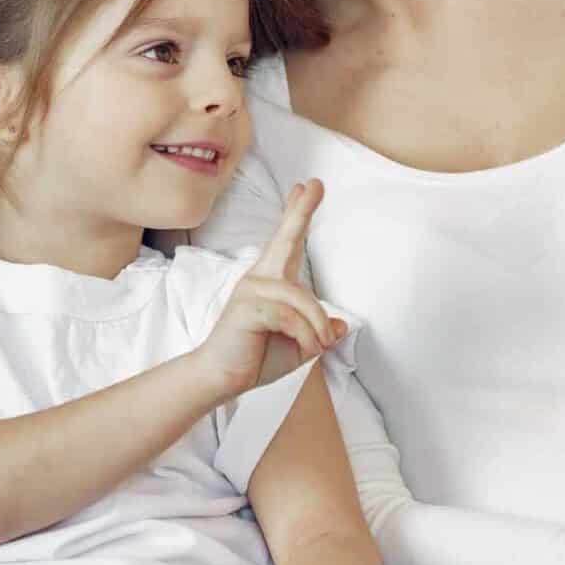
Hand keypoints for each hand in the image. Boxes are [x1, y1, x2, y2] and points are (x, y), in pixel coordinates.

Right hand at [198, 179, 346, 396]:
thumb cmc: (256, 358)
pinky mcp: (248, 307)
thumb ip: (318, 332)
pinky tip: (306, 348)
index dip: (297, 214)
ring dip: (316, 328)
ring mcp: (251, 290)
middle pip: (285, 240)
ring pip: (302, 300)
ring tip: (318, 347)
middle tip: (315, 185)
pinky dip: (306, 336)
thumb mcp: (299, 345)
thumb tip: (341, 326)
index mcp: (271, 282)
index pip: (287, 242)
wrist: (223, 379)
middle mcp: (260, 278)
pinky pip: (291, 317)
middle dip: (301, 212)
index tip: (306, 188)